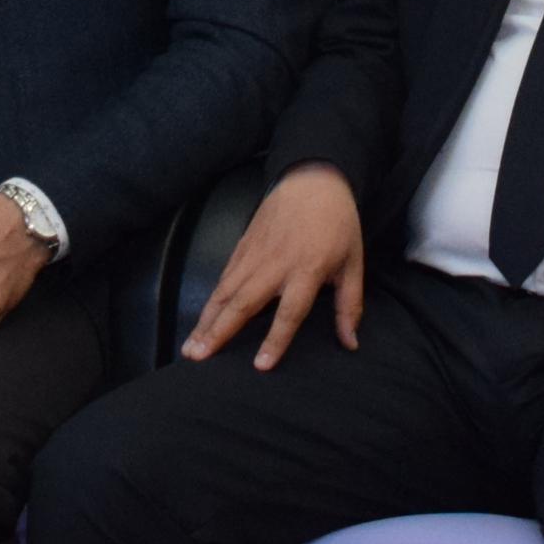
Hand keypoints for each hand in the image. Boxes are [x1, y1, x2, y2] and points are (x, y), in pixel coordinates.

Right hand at [182, 164, 365, 368]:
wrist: (313, 179)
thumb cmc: (338, 224)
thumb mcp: (353, 263)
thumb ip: (350, 305)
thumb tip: (351, 343)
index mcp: (307, 270)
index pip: (289, 312)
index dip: (275, 339)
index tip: (259, 365)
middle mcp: (276, 265)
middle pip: (244, 302)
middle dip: (220, 332)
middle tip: (199, 357)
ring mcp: (255, 253)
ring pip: (226, 291)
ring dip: (206, 320)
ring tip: (190, 347)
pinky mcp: (243, 244)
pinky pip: (224, 276)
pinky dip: (211, 299)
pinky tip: (201, 319)